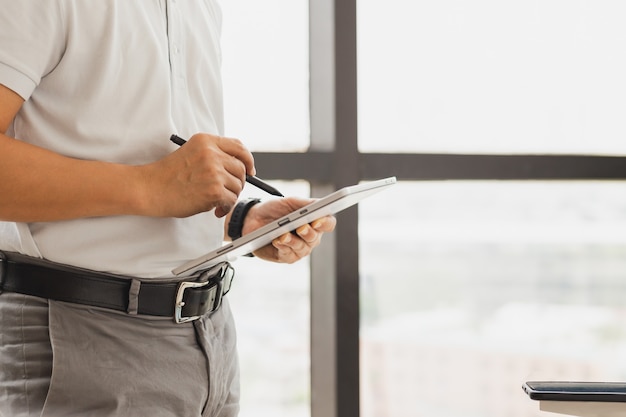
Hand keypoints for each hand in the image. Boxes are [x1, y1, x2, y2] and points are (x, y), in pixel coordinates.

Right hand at [140, 133, 254, 217]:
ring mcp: (213, 171)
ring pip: (238, 186)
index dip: (248, 160)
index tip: (250, 171)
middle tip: (226, 192)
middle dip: (237, 183)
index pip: (239, 147)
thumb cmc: (168, 176)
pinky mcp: (213, 189)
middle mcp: (211, 153)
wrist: (149, 189)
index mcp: (206, 141)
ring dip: (230, 197)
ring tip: (215, 202)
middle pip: (241, 168)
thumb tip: (241, 169)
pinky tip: (214, 209)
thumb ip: (214, 156)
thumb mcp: (192, 154)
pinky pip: (231, 200)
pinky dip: (225, 207)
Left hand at [242, 197, 336, 262]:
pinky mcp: (287, 257)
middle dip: (308, 233)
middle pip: (315, 238)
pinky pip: (288, 254)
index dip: (325, 223)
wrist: (253, 219)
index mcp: (315, 221)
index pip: (328, 223)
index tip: (317, 220)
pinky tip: (277, 241)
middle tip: (301, 227)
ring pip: (302, 248)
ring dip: (293, 241)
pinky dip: (282, 247)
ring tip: (284, 235)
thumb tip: (320, 204)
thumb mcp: (289, 202)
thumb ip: (305, 203)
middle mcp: (311, 237)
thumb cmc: (275, 210)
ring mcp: (300, 249)